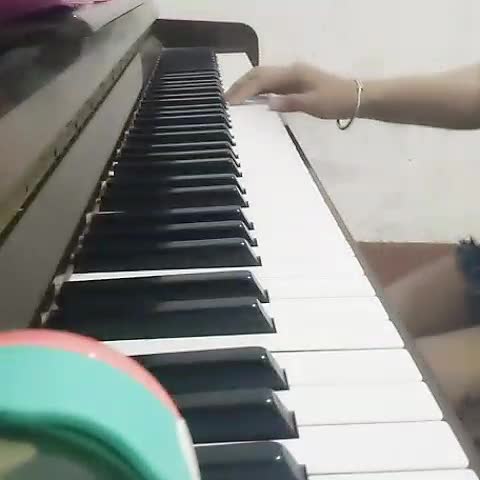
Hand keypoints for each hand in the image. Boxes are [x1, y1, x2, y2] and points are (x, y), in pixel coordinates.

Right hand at [225, 62, 357, 118]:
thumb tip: (267, 103)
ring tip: (233, 99)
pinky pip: (270, 84)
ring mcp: (292, 77)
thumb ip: (290, 103)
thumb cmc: (335, 102)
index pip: (261, 80)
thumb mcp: (314, 105)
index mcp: (292, 74)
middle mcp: (289, 72)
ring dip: (247, 86)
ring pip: (263, 78)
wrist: (354, 98)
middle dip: (240, 85)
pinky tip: (252, 100)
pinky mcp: (295, 84)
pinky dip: (257, 90)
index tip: (229, 102)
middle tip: (225, 99)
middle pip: (258, 74)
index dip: (243, 90)